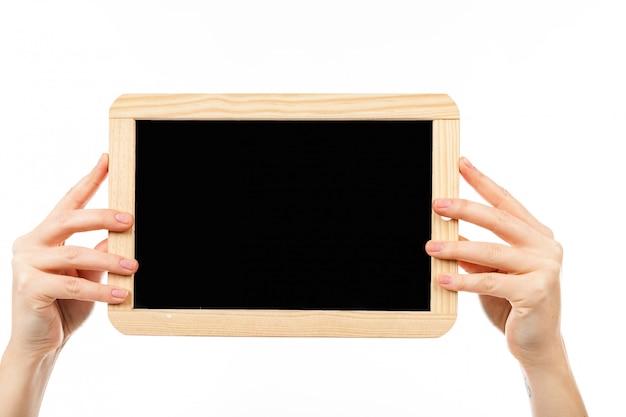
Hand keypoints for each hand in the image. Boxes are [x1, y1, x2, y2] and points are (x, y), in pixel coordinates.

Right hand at [9, 154, 137, 356]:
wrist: (42, 342)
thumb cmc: (65, 304)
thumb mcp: (87, 272)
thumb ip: (100, 251)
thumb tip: (122, 233)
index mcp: (44, 235)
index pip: (68, 202)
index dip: (89, 180)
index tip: (107, 160)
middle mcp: (31, 243)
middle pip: (69, 220)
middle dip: (103, 216)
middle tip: (131, 219)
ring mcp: (26, 264)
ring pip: (74, 253)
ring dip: (109, 259)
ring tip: (134, 267)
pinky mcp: (29, 287)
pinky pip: (72, 284)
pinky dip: (99, 289)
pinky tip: (120, 294)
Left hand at [426, 157, 562, 366]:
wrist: (536, 344)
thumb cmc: (512, 304)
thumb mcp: (492, 272)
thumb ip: (477, 253)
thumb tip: (448, 232)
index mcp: (537, 235)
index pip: (506, 202)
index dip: (481, 181)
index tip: (460, 163)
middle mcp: (545, 246)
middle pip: (498, 220)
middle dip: (464, 209)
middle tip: (436, 204)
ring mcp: (544, 268)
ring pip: (490, 251)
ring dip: (455, 247)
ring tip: (429, 246)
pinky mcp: (535, 292)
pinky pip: (489, 281)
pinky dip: (461, 280)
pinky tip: (440, 278)